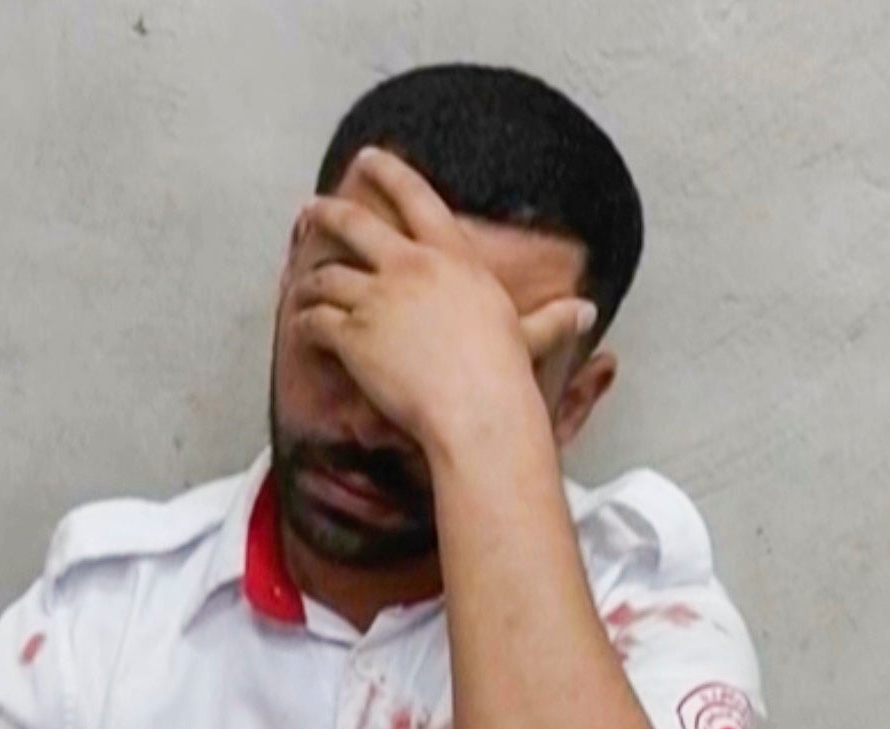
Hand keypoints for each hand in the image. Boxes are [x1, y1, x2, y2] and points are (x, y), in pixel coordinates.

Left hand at [291, 148, 598, 451]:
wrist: (475, 410)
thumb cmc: (504, 376)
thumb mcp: (531, 336)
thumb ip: (554, 319)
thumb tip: (588, 312)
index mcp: (452, 258)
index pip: (415, 197)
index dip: (388, 172)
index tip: (368, 158)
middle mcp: (409, 268)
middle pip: (354, 224)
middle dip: (326, 213)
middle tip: (311, 210)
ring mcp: (377, 300)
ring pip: (326, 277)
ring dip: (310, 282)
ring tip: (302, 287)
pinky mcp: (352, 335)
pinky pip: (315, 320)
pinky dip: (302, 323)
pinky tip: (300, 329)